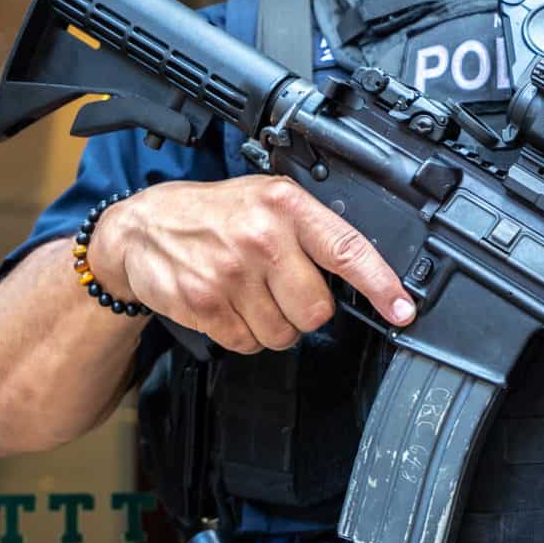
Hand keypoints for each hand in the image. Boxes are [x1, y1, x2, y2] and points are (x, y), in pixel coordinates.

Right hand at [91, 176, 413, 352]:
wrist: (141, 228)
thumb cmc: (213, 214)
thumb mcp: (265, 198)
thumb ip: (310, 227)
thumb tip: (361, 269)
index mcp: (285, 205)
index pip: (347, 248)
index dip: (381, 284)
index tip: (402, 309)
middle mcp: (261, 237)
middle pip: (317, 310)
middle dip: (305, 310)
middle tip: (283, 290)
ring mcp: (231, 273)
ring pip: (283, 334)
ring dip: (274, 326)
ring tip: (251, 295)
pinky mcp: (205, 304)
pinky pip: (248, 344)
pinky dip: (243, 335)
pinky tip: (229, 306)